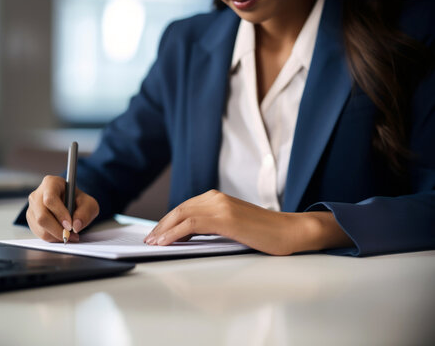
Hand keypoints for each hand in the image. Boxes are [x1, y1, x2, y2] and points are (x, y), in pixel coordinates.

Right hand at [26, 175, 98, 242]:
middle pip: (41, 216)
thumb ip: (85, 213)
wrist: (71, 204)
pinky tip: (62, 234)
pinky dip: (52, 237)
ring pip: (40, 226)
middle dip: (57, 229)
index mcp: (51, 183)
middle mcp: (37, 194)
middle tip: (71, 235)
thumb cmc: (79, 201)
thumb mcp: (89, 204)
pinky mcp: (31, 219)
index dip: (60, 214)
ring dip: (56, 235)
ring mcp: (32, 207)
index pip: (50, 199)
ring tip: (70, 235)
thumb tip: (75, 226)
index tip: (70, 225)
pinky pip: (39, 233)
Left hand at [144, 190, 352, 254]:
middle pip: (179, 209)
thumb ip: (212, 225)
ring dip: (164, 230)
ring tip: (153, 242)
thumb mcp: (233, 225)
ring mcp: (221, 206)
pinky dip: (175, 233)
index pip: (185, 207)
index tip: (156, 232)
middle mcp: (216, 197)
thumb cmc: (264, 233)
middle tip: (149, 238)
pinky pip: (191, 224)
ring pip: (182, 215)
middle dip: (161, 225)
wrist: (290, 232)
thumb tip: (188, 236)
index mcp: (218, 197)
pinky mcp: (225, 218)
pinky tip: (166, 241)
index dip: (167, 220)